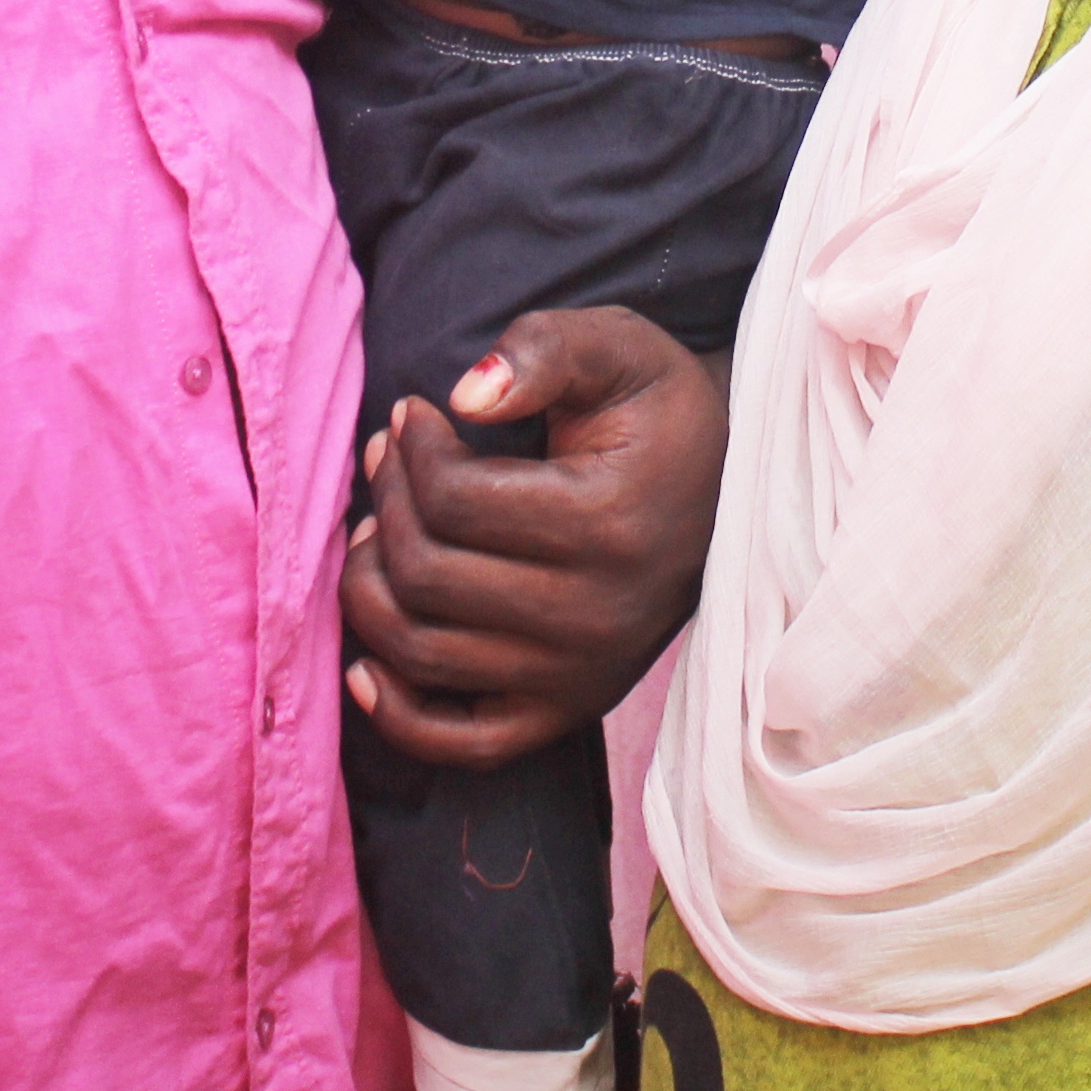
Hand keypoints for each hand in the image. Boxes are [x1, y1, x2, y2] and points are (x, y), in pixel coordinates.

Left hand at [340, 307, 726, 765]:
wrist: (725, 489)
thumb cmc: (653, 412)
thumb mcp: (616, 347)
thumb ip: (543, 349)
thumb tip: (465, 397)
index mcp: (608, 524)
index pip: (454, 501)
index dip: (411, 448)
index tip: (413, 414)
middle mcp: (597, 616)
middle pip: (426, 575)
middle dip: (385, 505)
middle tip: (387, 462)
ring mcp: (582, 676)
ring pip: (422, 652)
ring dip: (370, 587)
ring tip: (381, 531)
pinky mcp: (568, 712)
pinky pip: (462, 743)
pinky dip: (397, 714)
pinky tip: (366, 662)